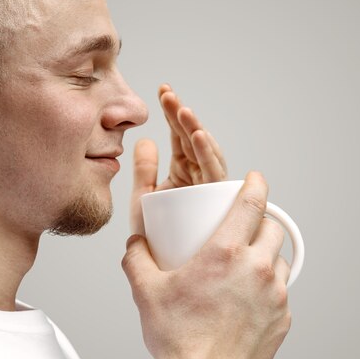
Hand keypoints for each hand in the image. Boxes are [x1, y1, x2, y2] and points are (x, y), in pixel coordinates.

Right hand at [122, 172, 291, 358]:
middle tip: (244, 228)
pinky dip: (267, 284)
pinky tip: (247, 296)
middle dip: (261, 221)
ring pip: (278, 258)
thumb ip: (137, 259)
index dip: (256, 184)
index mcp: (224, 254)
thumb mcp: (147, 293)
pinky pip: (280, 289)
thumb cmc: (180, 340)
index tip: (255, 178)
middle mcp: (255, 269)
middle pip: (272, 227)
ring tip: (244, 264)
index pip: (252, 203)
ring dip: (265, 253)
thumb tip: (135, 244)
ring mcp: (273, 294)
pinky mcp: (282, 317)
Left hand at [130, 84, 226, 233]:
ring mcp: (210, 186)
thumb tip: (143, 140)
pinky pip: (213, 173)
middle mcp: (200, 175)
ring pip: (206, 151)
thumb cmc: (157, 236)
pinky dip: (206, 153)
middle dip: (182, 116)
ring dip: (194, 129)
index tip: (163, 91)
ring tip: (182, 111)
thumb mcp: (144, 198)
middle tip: (168, 96)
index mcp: (185, 171)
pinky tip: (198, 135)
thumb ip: (144, 170)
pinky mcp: (216, 198)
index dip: (173, 114)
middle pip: (193, 139)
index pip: (180, 136)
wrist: (162, 267)